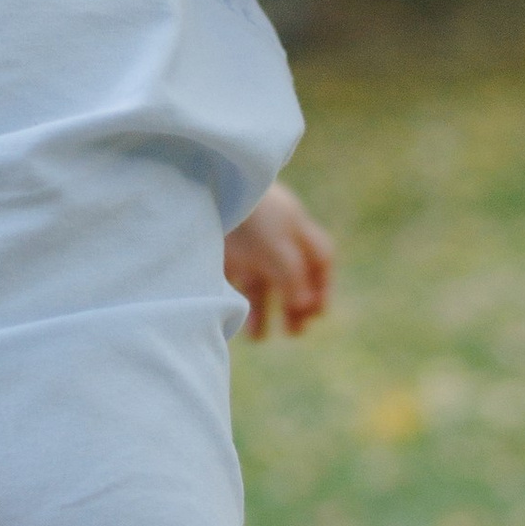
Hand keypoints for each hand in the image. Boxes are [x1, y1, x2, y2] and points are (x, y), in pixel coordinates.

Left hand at [224, 181, 335, 339]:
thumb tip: (306, 307)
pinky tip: (233, 322)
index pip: (320, 259)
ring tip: (258, 338)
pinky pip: (231, 282)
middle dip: (295, 305)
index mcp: (295, 228)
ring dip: (262, 310)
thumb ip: (294, 278)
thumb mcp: (279, 248)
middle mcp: (273, 237)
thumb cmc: (250, 214)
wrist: (202, 187)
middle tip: (295, 333)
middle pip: (291, 275)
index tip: (317, 314)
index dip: (322, 286)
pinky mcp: (219, 251)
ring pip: (259, 282)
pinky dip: (234, 302)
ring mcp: (245, 244)